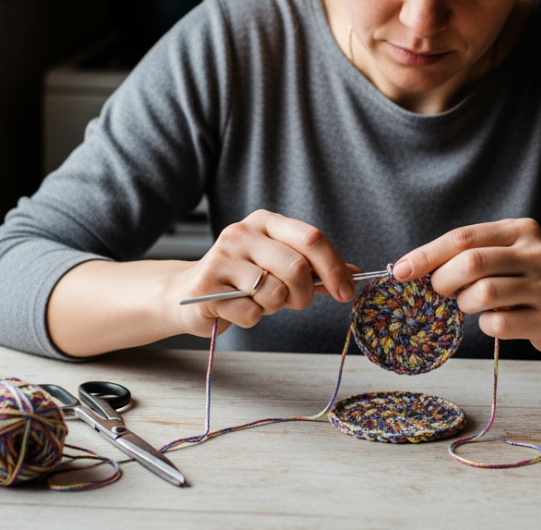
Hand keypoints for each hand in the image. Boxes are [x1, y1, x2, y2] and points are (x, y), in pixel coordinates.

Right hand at [173, 210, 357, 337]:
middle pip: (296, 267)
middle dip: (304, 295)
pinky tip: (237, 310)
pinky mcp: (205, 286)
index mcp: (265, 222)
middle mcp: (241, 233)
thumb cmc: (241, 279)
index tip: (346, 292)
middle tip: (295, 303)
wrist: (186, 291)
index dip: (334, 268)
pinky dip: (252, 318)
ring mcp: (221, 257)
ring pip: (274, 292)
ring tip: (258, 301)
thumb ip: (313, 268)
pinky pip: (250, 313)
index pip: (311, 239)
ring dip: (274, 307)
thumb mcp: (278, 266)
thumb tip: (354, 274)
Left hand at [391, 218, 540, 353]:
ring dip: (465, 304)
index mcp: (520, 231)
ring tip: (470, 305)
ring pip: (483, 293)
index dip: (426, 254)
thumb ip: (471, 255)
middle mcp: (536, 254)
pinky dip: (486, 324)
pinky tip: (495, 320)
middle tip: (439, 291)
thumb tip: (413, 267)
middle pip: (471, 262)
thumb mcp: (509, 255)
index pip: (463, 237)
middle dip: (443, 280)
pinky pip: (498, 323)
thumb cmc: (532, 281)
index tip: (400, 270)